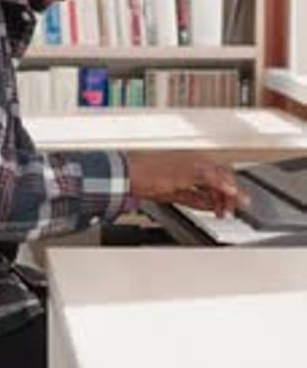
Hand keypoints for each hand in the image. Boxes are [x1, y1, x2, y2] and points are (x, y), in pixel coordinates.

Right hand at [126, 151, 249, 217]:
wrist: (131, 175)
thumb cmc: (147, 180)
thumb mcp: (177, 193)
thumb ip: (197, 199)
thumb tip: (214, 206)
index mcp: (192, 164)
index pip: (218, 174)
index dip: (227, 190)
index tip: (231, 204)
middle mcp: (195, 160)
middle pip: (223, 173)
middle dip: (232, 192)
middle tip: (236, 207)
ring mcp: (192, 162)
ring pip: (220, 174)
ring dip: (229, 191)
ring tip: (234, 206)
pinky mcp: (188, 168)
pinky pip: (210, 176)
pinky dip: (222, 185)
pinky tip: (230, 194)